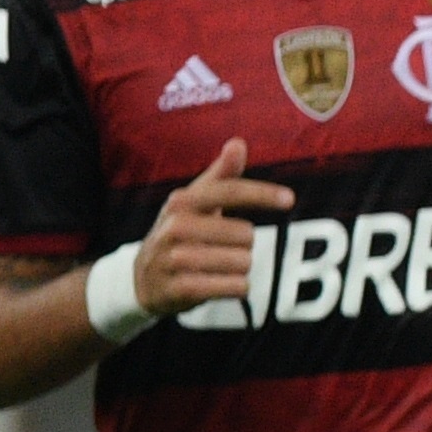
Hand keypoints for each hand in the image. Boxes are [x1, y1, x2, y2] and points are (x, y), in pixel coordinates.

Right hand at [134, 137, 294, 313]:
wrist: (142, 279)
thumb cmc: (179, 233)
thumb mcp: (194, 203)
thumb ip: (220, 176)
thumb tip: (238, 143)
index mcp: (181, 202)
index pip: (228, 191)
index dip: (261, 194)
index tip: (289, 199)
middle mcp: (174, 227)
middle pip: (245, 234)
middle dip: (244, 245)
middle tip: (221, 248)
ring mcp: (173, 258)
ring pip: (242, 262)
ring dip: (241, 268)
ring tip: (217, 267)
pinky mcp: (179, 288)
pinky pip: (233, 287)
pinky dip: (238, 287)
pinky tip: (223, 284)